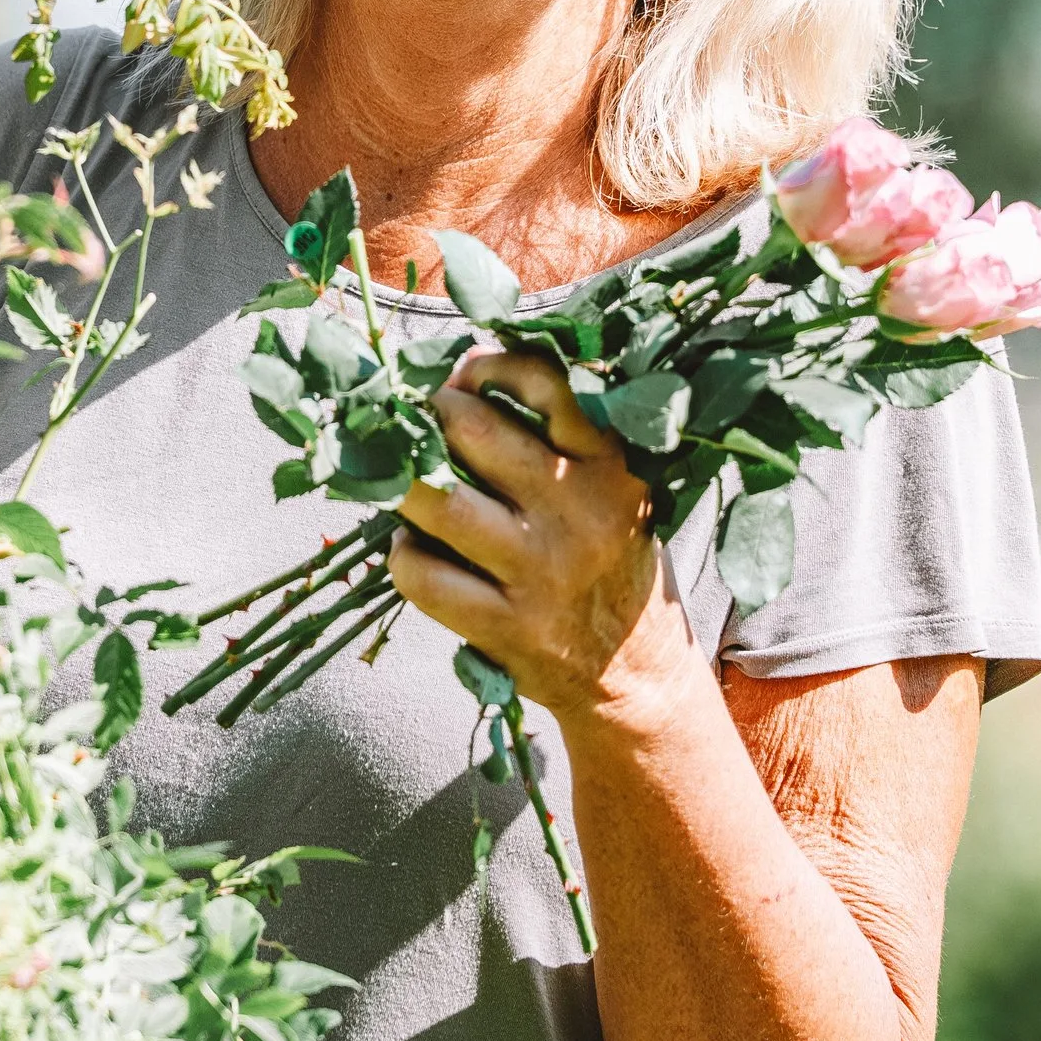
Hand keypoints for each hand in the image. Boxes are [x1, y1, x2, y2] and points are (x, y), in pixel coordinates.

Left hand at [389, 348, 703, 730]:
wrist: (638, 675)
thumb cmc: (612, 564)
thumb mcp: (616, 489)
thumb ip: (563, 437)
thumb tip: (466, 371)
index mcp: (608, 465)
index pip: (544, 381)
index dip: (485, 365)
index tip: (462, 374)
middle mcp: (576, 509)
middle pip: (471, 428)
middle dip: (430, 414)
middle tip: (417, 425)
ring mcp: (539, 569)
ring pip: (436, 500)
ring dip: (402, 483)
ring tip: (406, 485)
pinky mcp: (507, 625)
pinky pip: (422, 574)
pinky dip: (403, 555)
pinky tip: (415, 552)